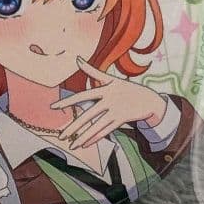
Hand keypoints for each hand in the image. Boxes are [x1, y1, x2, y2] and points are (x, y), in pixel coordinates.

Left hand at [50, 57, 167, 150]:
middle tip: (61, 136)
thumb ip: (92, 70)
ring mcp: (116, 111)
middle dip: (74, 127)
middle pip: (88, 115)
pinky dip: (95, 138)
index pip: (82, 96)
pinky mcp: (122, 120)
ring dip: (83, 137)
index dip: (67, 101)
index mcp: (104, 88)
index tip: (53, 107)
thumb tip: (77, 58)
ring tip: (72, 145)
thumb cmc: (128, 89)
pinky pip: (106, 131)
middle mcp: (109, 100)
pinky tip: (85, 144)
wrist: (149, 99)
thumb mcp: (111, 79)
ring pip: (96, 126)